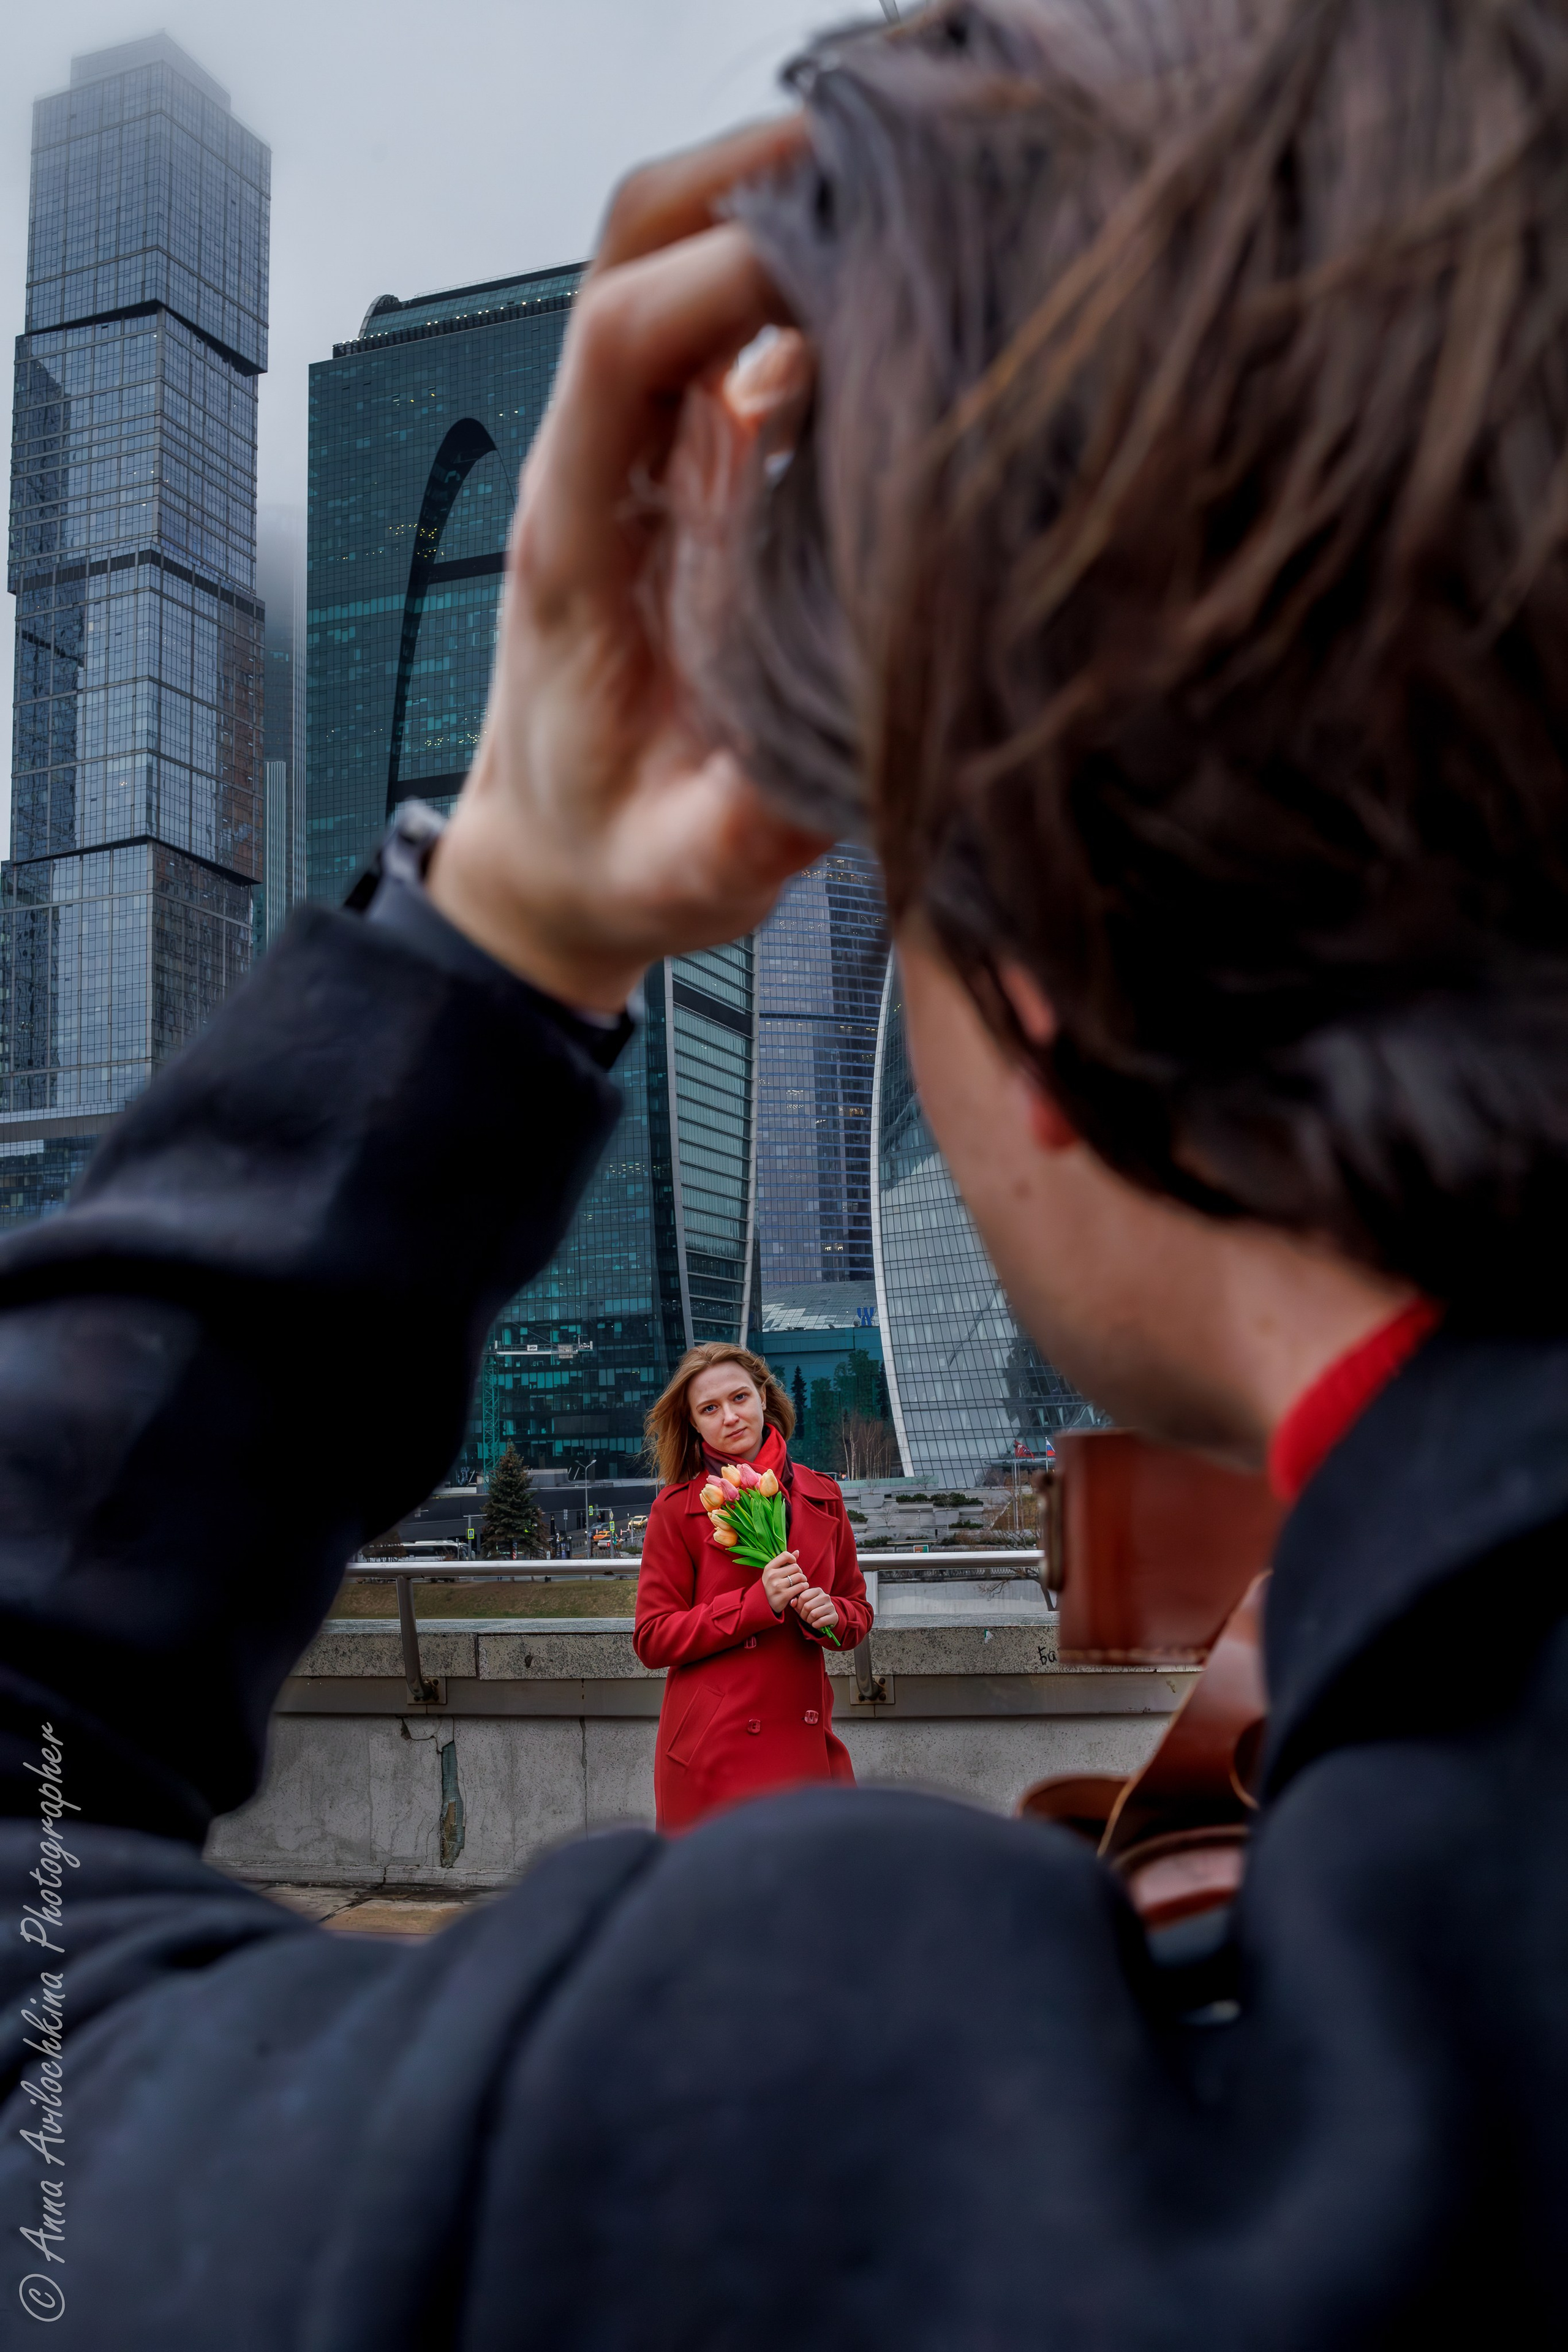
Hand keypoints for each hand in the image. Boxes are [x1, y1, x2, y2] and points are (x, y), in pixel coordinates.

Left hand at [428, 119, 831, 1012]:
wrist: (546, 869)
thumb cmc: (608, 857)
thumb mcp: (683, 869)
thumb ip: (756, 817)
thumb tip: (858, 750)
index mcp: (577, 545)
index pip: (623, 339)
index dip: (736, 275)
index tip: (859, 274)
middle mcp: (587, 468)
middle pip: (634, 245)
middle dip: (756, 173)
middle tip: (901, 164)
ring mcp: (625, 453)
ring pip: (670, 256)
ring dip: (775, 198)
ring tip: (908, 198)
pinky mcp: (670, 464)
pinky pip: (715, 319)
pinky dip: (789, 264)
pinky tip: (883, 277)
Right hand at [761, 1550, 804, 1615]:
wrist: (766, 1604)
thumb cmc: (773, 1585)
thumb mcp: (774, 1572)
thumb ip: (785, 1561)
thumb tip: (797, 1552)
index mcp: (769, 1568)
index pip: (785, 1555)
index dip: (792, 1559)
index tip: (793, 1564)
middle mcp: (771, 1576)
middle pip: (795, 1567)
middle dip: (799, 1571)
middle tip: (798, 1577)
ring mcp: (777, 1586)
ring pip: (799, 1576)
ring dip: (803, 1580)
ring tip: (801, 1582)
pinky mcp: (784, 1595)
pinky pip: (801, 1586)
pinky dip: (804, 1587)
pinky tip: (802, 1588)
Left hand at [792, 1585, 837, 1634]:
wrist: (826, 1619)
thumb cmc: (812, 1610)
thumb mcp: (802, 1605)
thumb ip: (796, 1601)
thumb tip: (792, 1602)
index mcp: (817, 1590)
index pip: (803, 1596)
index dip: (798, 1605)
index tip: (800, 1609)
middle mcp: (825, 1596)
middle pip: (807, 1606)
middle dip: (803, 1614)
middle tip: (805, 1616)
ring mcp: (831, 1606)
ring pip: (813, 1614)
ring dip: (809, 1620)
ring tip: (810, 1620)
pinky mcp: (834, 1616)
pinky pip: (821, 1621)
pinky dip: (815, 1625)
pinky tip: (816, 1624)